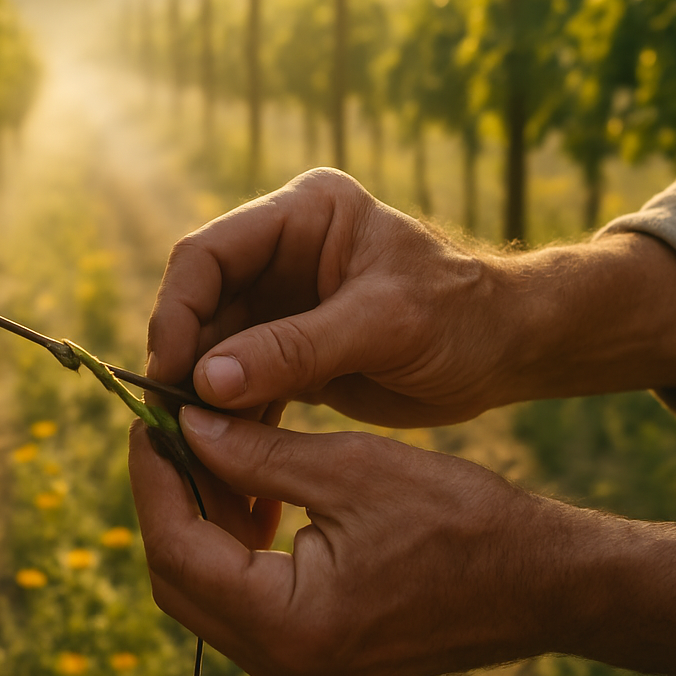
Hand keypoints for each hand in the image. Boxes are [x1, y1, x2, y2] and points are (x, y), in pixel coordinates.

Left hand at [129, 408, 567, 675]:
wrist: (540, 582)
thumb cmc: (458, 521)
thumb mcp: (350, 470)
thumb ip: (256, 453)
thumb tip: (188, 424)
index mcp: (289, 624)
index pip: (177, 547)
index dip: (153, 477)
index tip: (148, 419)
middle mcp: (283, 666)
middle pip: (179, 577)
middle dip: (169, 497)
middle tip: (173, 430)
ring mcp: (298, 670)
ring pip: (207, 590)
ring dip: (199, 518)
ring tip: (211, 448)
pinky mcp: (315, 655)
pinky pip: (244, 601)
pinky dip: (233, 544)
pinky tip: (250, 491)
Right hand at [147, 168, 505, 426]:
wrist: (507, 350)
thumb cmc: (462, 315)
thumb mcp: (384, 325)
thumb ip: (295, 349)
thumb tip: (205, 382)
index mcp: (304, 214)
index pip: (210, 252)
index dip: (179, 310)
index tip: (168, 372)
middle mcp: (281, 251)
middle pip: (202, 303)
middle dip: (184, 362)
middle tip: (169, 425)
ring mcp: (282, 301)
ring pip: (214, 348)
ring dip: (201, 399)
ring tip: (192, 453)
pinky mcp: (290, 349)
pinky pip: (242, 382)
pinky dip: (232, 420)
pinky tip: (223, 461)